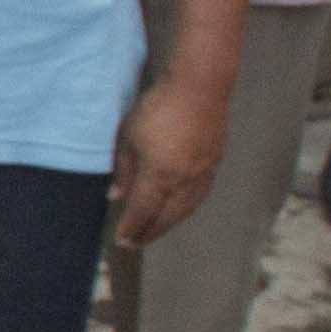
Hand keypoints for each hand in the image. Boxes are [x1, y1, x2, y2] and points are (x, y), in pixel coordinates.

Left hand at [111, 79, 225, 248]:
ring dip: (169, 224)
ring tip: (155, 230)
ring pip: (185, 209)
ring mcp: (203, 174)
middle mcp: (184, 181)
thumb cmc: (158, 108)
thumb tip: (116, 196)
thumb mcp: (128, 137)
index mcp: (160, 175)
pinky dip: (185, 209)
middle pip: (166, 217)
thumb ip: (123, 169)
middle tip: (136, 242)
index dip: (132, 228)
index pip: (143, 211)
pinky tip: (178, 209)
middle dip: (150, 232)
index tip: (123, 240)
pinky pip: (198, 196)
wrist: (200, 88)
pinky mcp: (214, 164)